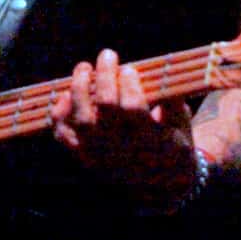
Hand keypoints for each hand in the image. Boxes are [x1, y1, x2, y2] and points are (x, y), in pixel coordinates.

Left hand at [50, 48, 197, 209]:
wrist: (160, 184)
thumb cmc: (173, 144)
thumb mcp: (181, 124)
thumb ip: (172, 100)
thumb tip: (162, 72)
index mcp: (150, 140)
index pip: (133, 107)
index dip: (129, 83)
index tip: (129, 67)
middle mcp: (122, 149)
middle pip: (106, 106)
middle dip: (105, 75)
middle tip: (108, 54)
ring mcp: (100, 154)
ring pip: (82, 118)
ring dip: (80, 88)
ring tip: (84, 68)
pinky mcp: (85, 157)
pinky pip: (64, 136)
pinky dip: (59, 115)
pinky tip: (66, 96)